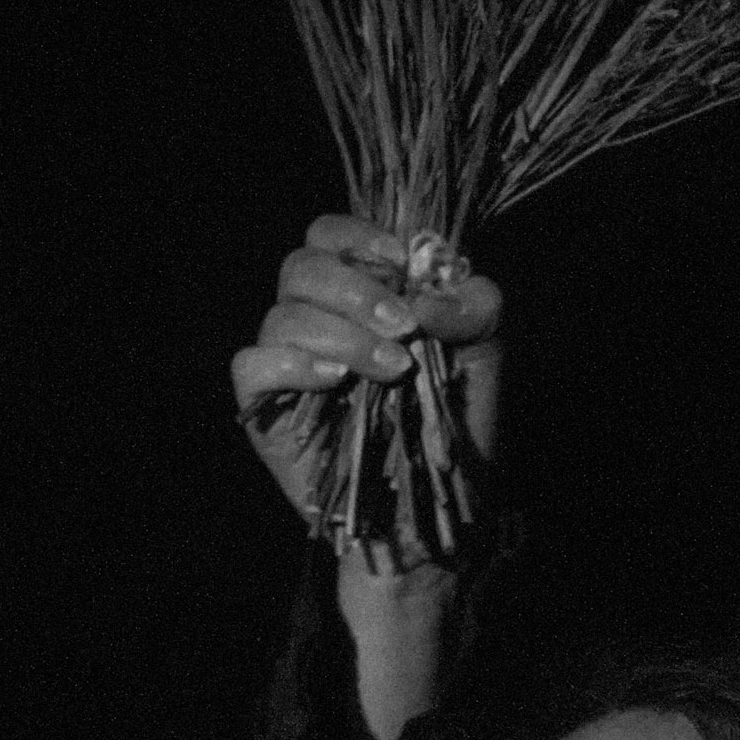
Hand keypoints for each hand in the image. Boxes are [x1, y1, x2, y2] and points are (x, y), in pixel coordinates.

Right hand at [232, 215, 502, 562]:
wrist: (440, 503)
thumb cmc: (461, 423)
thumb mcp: (487, 352)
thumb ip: (472, 304)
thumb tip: (424, 290)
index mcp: (360, 294)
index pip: (329, 236)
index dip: (359, 238)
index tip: (401, 265)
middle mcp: (317, 320)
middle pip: (301, 267)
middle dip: (356, 291)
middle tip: (403, 330)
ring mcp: (287, 362)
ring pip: (282, 315)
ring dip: (343, 336)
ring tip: (392, 372)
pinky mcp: (265, 406)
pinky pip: (252, 363)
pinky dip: (294, 364)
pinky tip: (336, 382)